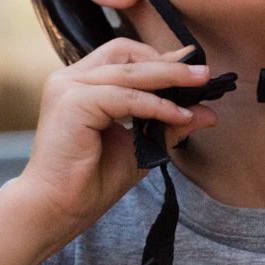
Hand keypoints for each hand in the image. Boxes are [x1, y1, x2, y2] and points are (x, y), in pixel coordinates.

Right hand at [15, 39, 217, 254]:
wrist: (56, 208)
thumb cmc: (89, 181)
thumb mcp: (139, 147)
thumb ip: (168, 125)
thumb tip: (208, 113)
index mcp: (80, 84)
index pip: (123, 57)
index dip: (160, 59)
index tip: (193, 66)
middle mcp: (70, 79)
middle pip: (127, 55)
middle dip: (170, 63)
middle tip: (204, 74)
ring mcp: (68, 88)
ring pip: (129, 72)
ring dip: (169, 78)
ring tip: (200, 86)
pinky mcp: (73, 102)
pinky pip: (125, 97)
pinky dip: (155, 105)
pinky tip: (178, 115)